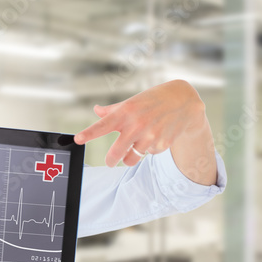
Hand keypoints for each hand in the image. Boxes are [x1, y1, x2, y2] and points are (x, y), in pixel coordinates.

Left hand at [73, 79, 207, 167]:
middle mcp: (136, 125)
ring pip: (132, 158)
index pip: (103, 125)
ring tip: (138, 144)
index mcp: (126, 112)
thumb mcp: (133, 101)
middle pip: (116, 153)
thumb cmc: (153, 100)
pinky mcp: (161, 145)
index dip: (89, 133)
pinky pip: (148, 154)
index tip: (77, 139)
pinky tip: (157, 135)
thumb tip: (97, 111)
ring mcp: (150, 136)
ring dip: (131, 155)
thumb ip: (113, 110)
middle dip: (111, 160)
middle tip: (110, 162)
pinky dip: (149, 149)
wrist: (183, 101)